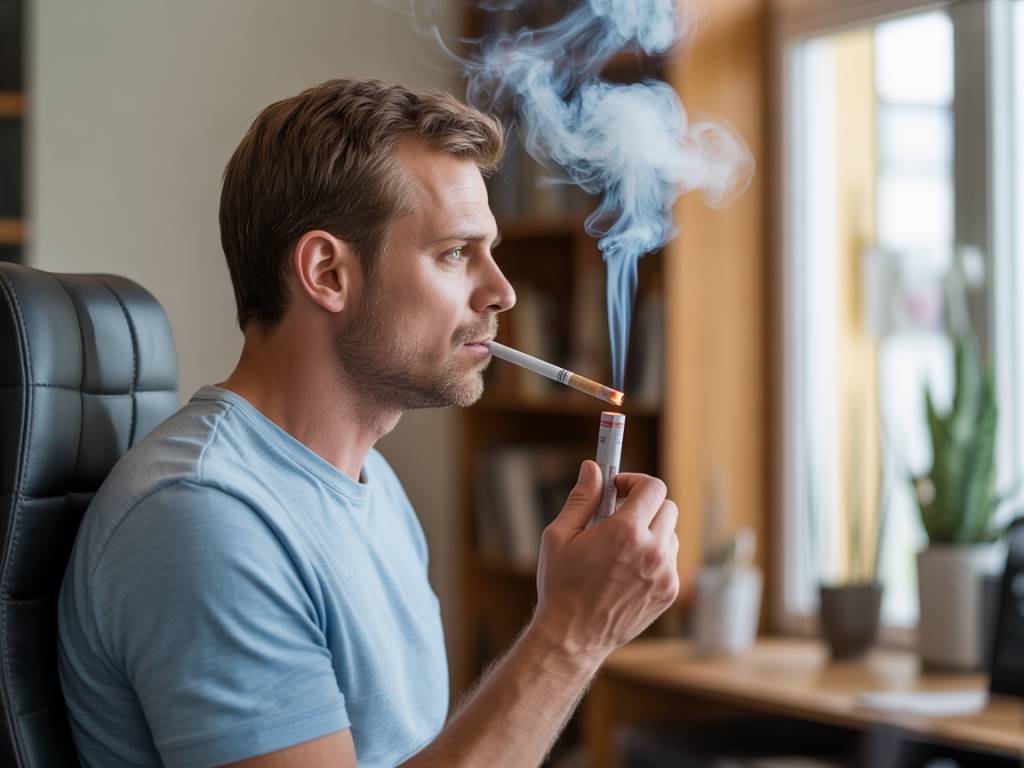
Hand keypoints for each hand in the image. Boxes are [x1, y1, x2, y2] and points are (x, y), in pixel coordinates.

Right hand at [532, 460, 679, 661]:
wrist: (573, 636)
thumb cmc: (561, 585)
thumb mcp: (560, 536)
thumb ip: (582, 498)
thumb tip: (592, 468)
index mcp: (625, 532)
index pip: (652, 487)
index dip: (635, 481)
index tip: (618, 488)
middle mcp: (652, 551)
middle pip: (667, 506)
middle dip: (644, 505)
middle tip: (619, 515)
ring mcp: (665, 574)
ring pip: (670, 534)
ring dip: (651, 531)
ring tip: (621, 547)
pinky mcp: (669, 592)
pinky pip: (670, 560)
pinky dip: (655, 557)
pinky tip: (628, 569)